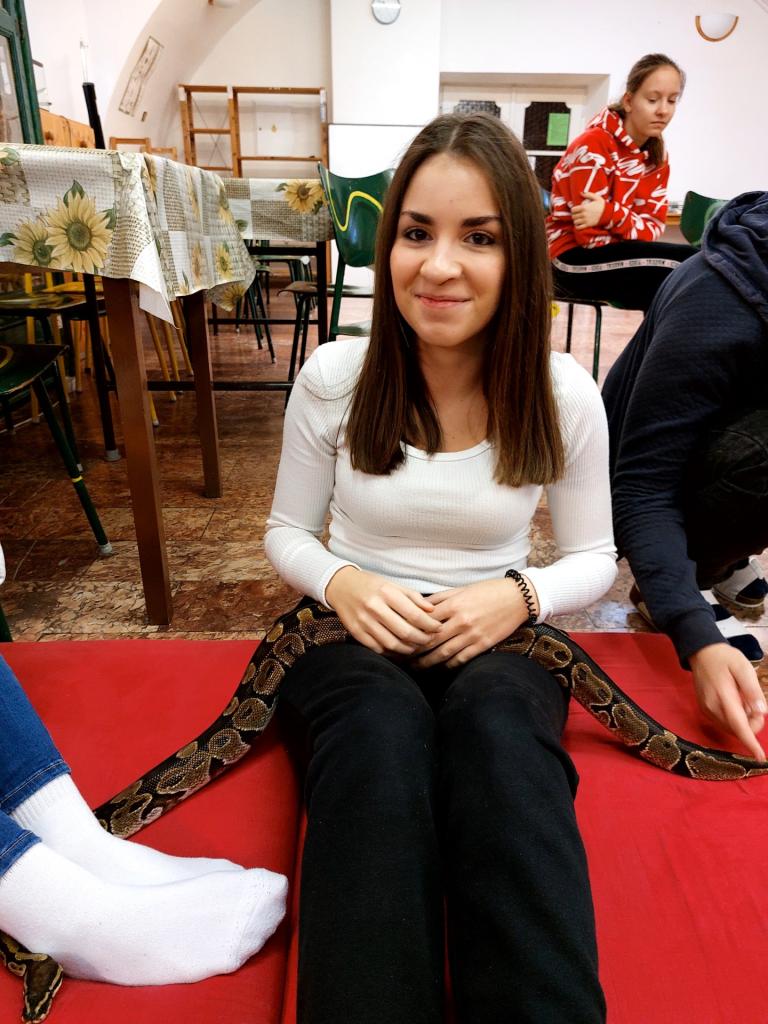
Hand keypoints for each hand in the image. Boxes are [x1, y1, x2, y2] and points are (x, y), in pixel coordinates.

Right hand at [324, 566, 440, 655]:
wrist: (340, 586)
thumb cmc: (371, 584)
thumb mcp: (392, 585)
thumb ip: (413, 597)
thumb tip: (432, 610)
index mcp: (386, 593)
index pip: (414, 614)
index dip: (430, 625)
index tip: (438, 628)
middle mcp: (374, 607)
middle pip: (405, 632)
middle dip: (422, 639)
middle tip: (430, 640)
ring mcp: (364, 622)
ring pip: (392, 643)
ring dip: (409, 649)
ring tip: (417, 646)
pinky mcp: (356, 632)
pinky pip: (378, 648)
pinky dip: (392, 652)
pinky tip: (400, 649)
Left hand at [412, 577, 537, 668]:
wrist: (517, 598)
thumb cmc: (487, 591)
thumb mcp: (461, 589)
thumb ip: (439, 599)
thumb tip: (418, 607)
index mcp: (453, 605)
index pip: (425, 621)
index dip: (410, 630)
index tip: (400, 637)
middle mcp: (461, 621)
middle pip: (431, 640)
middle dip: (414, 651)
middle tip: (402, 657)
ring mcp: (472, 635)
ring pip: (444, 653)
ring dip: (427, 663)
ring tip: (415, 668)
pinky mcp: (483, 645)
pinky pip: (461, 659)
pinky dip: (448, 666)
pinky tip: (439, 669)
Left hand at [571, 191, 605, 229]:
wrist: (608, 214)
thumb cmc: (602, 205)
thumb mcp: (596, 197)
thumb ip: (588, 195)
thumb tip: (581, 193)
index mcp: (584, 207)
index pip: (572, 210)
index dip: (573, 210)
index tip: (576, 210)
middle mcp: (583, 214)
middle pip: (573, 216)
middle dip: (574, 215)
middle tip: (577, 215)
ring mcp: (585, 220)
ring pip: (575, 222)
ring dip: (576, 221)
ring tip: (578, 219)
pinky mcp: (588, 225)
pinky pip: (578, 228)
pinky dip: (577, 226)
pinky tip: (579, 224)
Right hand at [689, 643, 766, 760]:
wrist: (701, 652)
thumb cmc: (725, 658)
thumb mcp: (743, 667)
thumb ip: (752, 690)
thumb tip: (761, 711)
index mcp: (723, 696)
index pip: (738, 725)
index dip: (750, 741)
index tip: (760, 756)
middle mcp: (712, 707)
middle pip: (736, 729)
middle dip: (752, 724)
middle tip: (755, 704)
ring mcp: (706, 709)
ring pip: (730, 728)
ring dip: (743, 722)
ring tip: (743, 700)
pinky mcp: (704, 709)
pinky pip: (723, 723)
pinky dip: (734, 720)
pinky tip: (735, 703)